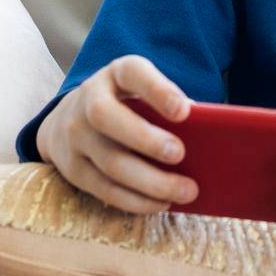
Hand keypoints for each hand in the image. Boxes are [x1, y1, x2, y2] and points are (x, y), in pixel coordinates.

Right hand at [36, 55, 199, 214]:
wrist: (70, 119)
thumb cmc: (126, 105)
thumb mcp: (142, 91)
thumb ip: (167, 104)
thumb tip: (206, 136)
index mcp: (115, 75)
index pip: (132, 73)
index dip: (157, 90)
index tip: (184, 111)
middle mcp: (88, 100)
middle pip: (107, 118)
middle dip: (146, 139)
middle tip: (180, 154)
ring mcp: (76, 136)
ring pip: (110, 163)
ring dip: (151, 182)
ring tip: (186, 191)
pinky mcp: (72, 169)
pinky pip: (105, 189)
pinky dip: (137, 200)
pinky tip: (162, 203)